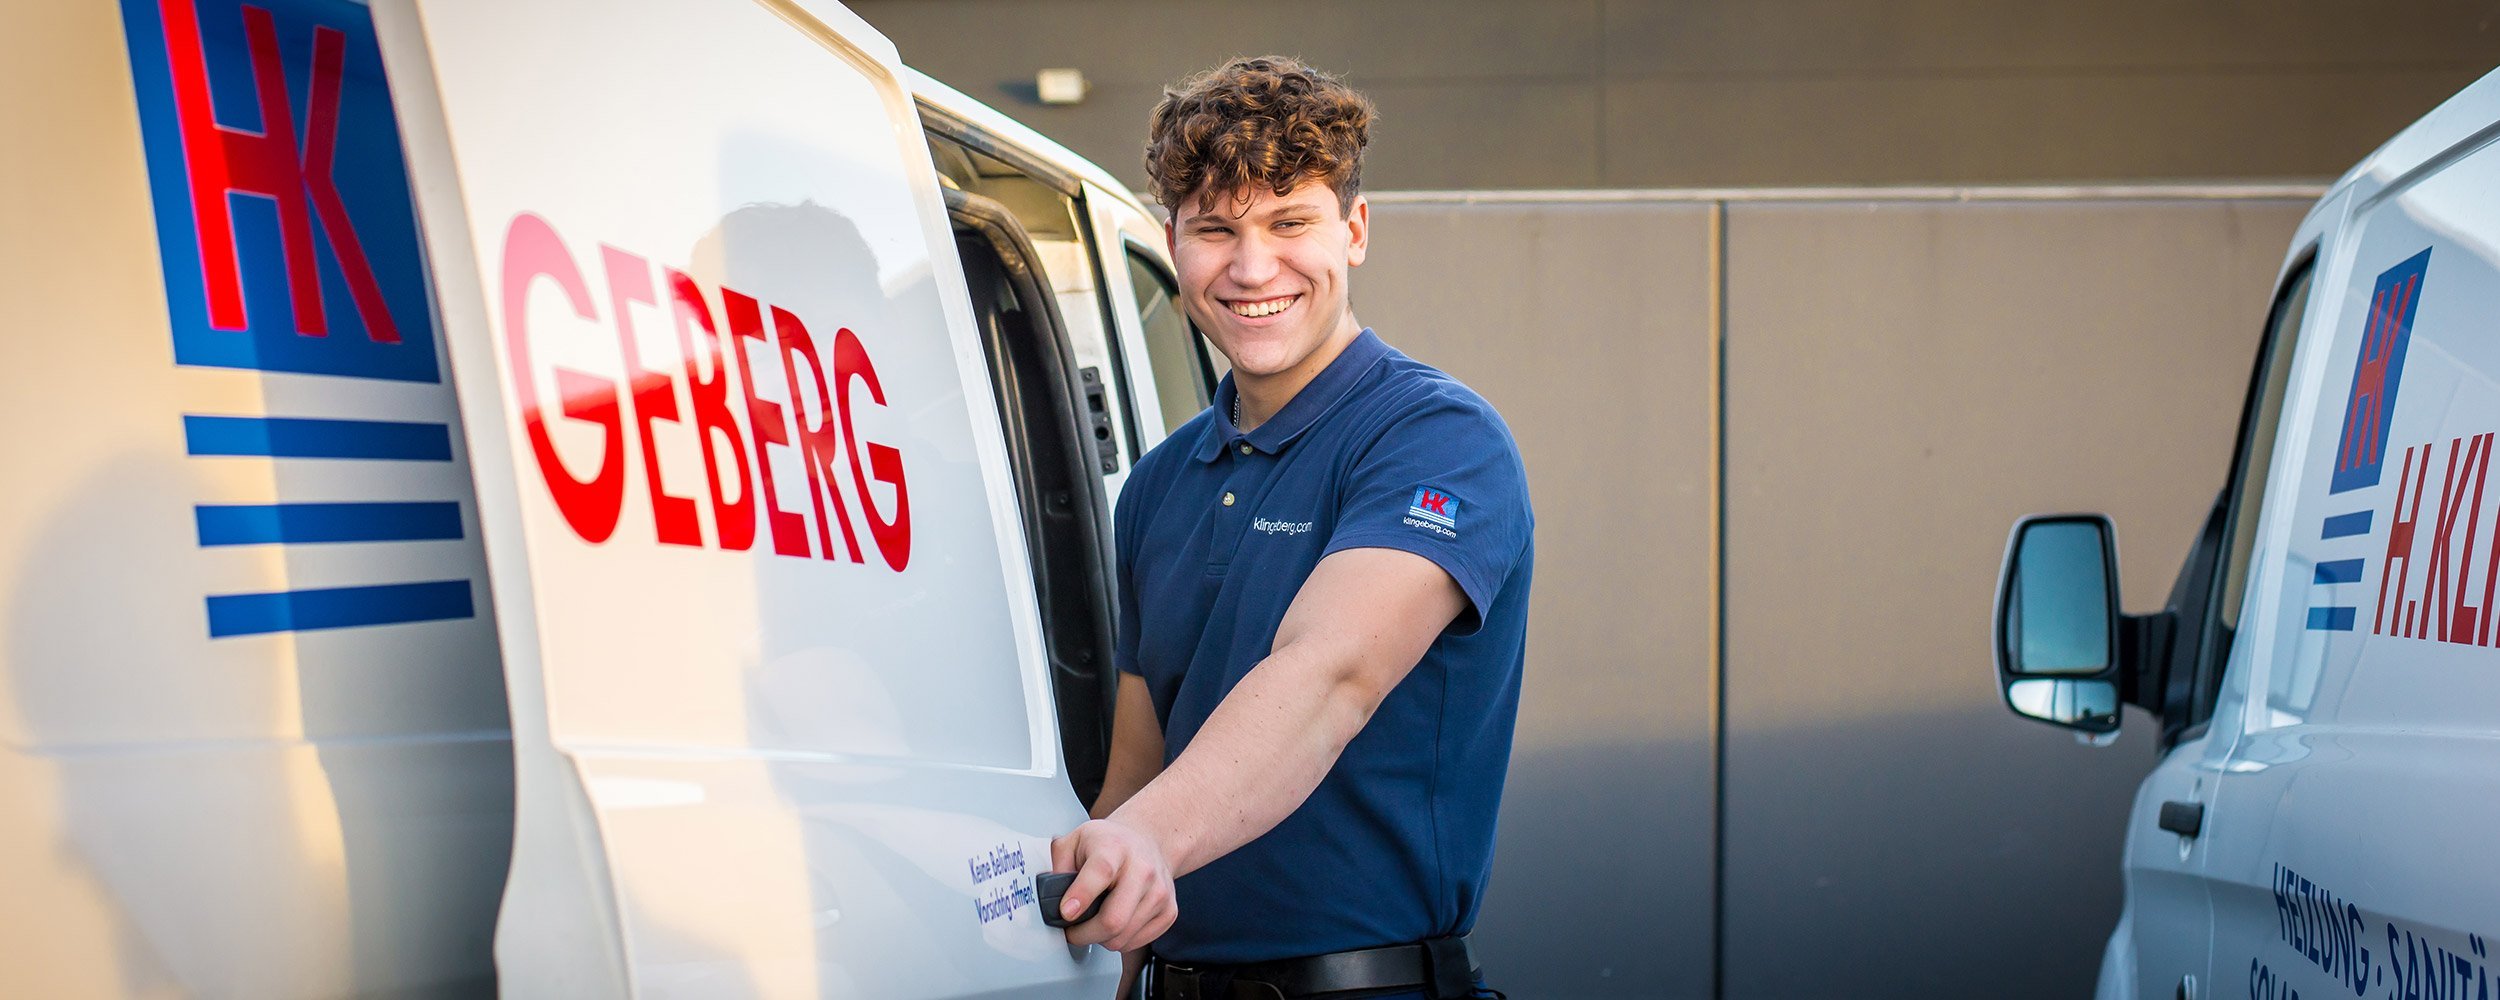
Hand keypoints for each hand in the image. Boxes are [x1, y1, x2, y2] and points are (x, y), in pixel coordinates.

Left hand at [1049, 817, 1176, 951]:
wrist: (1148, 841)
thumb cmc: (1108, 843)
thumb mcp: (1075, 840)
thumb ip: (1057, 864)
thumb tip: (1049, 896)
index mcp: (1115, 847)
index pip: (1101, 872)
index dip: (1082, 895)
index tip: (1066, 913)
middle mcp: (1142, 868)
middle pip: (1114, 919)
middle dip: (1085, 934)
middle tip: (1073, 930)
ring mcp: (1159, 892)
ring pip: (1123, 937)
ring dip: (1100, 938)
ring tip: (1094, 922)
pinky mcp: (1169, 911)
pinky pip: (1137, 943)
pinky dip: (1120, 940)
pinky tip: (1115, 922)